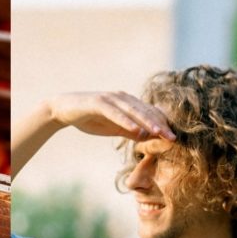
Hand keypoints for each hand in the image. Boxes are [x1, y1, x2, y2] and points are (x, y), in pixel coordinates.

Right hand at [46, 91, 175, 140]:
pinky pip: (116, 113)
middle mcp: (123, 98)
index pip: (150, 114)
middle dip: (160, 125)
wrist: (63, 109)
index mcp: (128, 103)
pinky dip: (127, 121)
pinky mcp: (99, 102)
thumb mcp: (112, 128)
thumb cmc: (89, 118)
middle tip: (173, 138)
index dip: (162, 126)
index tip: (173, 140)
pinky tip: (136, 130)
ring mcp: (111, 99)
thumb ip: (129, 131)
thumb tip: (146, 137)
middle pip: (146, 112)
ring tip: (160, 133)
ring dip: (148, 122)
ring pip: (134, 111)